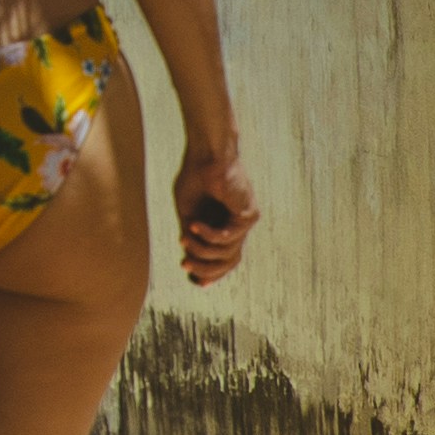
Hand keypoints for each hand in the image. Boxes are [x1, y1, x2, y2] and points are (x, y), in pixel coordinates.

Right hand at [173, 141, 256, 285]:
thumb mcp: (187, 213)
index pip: (222, 259)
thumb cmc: (195, 177)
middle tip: (185, 266)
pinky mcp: (249, 215)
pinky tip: (195, 226)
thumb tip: (189, 260)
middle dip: (206, 269)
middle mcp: (236, 226)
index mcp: (222, 226)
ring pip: (228, 253)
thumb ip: (191, 236)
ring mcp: (245, 222)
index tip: (192, 280)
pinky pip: (229, 237)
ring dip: (202, 250)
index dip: (209, 272)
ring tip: (185, 238)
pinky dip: (209, 235)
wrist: (206, 154)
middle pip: (229, 262)